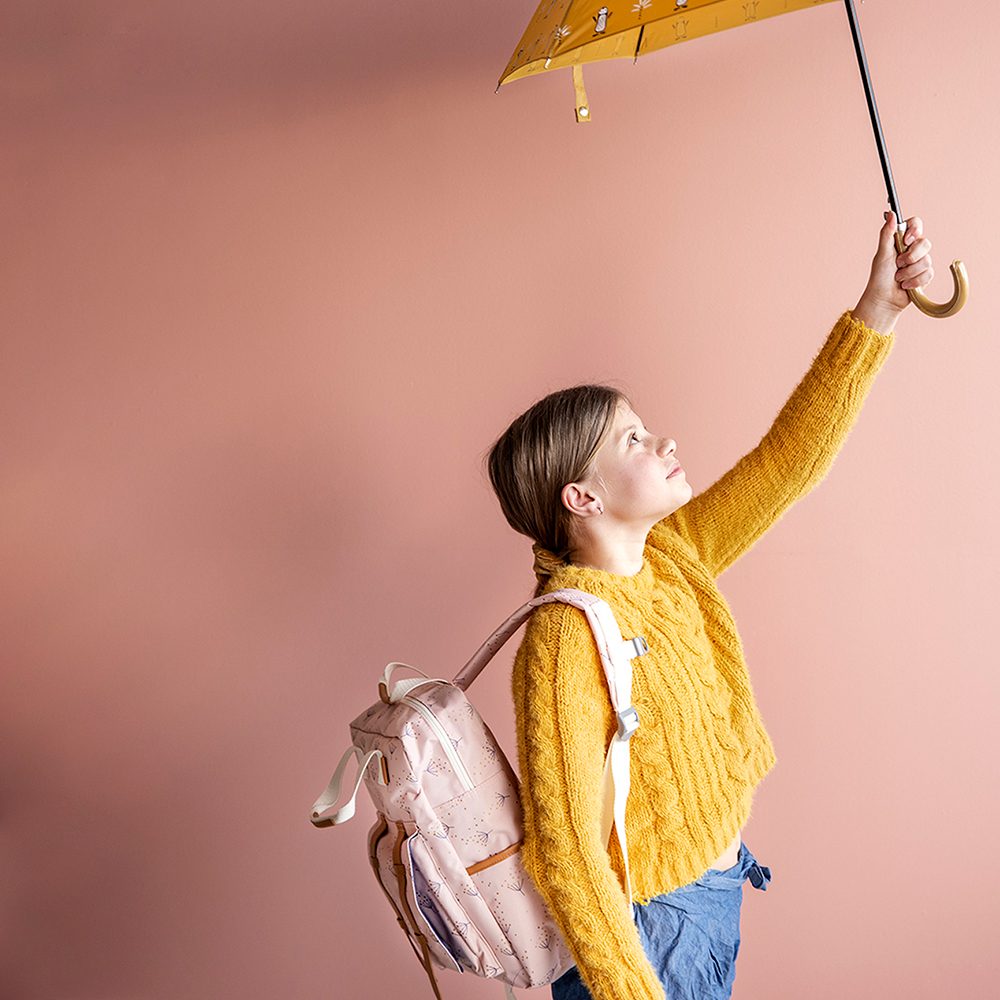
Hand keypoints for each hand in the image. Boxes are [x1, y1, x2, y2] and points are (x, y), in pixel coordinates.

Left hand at [853, 212, 933, 332]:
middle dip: (911, 256)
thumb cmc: (879, 278)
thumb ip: (887, 233)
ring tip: (898, 278)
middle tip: (898, 264)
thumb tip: (891, 213)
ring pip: (927, 260)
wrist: (884, 300)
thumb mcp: (882, 254)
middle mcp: (912, 250)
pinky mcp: (925, 275)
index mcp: (900, 241)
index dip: (915, 230)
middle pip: (925, 242)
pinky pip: (929, 273)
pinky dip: (915, 281)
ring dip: (910, 271)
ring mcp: (919, 262)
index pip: (915, 224)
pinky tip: (906, 286)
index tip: (907, 240)